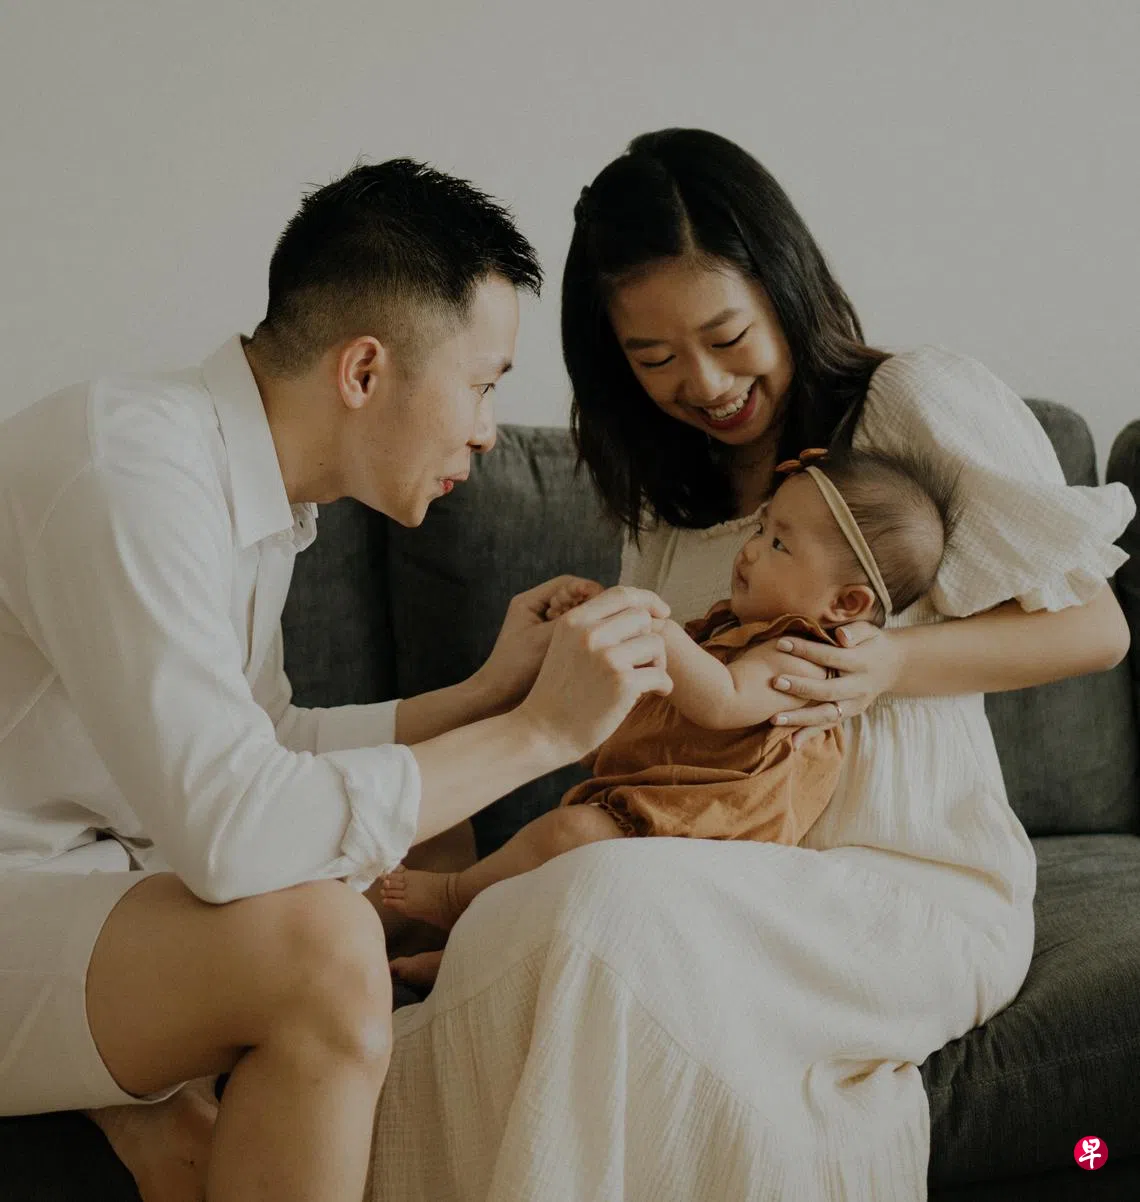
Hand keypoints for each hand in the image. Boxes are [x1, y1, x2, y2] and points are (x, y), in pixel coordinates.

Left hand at [471, 575, 604, 709]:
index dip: (591, 590)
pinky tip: (589, 650)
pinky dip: (582, 637)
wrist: (496, 699)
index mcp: (529, 601)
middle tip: (602, 623)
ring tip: (593, 638)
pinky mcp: (548, 644)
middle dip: (591, 607)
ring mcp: (542, 627)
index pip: (569, 583)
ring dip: (587, 624)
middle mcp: (536, 609)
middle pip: (574, 597)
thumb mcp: (546, 641)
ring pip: (575, 615)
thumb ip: (573, 622)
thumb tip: (603, 610)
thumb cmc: (515, 670)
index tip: (606, 606)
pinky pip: (572, 633)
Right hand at [517, 585, 672, 759]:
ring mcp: (607, 657)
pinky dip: (663, 685)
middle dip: (649, 636)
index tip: (662, 612)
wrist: (543, 732)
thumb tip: (638, 611)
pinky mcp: (622, 683)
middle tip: (647, 660)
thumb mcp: (565, 646)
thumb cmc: (559, 692)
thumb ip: (593, 627)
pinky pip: (661, 675)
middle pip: (641, 617)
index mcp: (574, 621)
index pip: (620, 593)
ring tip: (647, 679)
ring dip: (658, 662)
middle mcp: (589, 634)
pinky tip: (655, 693)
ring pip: (655, 644)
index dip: (646, 599)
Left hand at [767, 622, 902, 745]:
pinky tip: (791, 743)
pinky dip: (810, 734)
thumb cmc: (872, 643)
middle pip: (827, 690)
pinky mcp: (850, 715)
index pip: (830, 656)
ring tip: (774, 719)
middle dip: (800, 687)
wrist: (894, 666)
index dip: (806, 650)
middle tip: (775, 682)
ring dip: (800, 718)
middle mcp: (859, 687)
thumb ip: (855, 631)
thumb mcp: (869, 631)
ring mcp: (855, 704)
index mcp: (861, 663)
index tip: (781, 643)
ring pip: (826, 715)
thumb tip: (841, 636)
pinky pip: (828, 726)